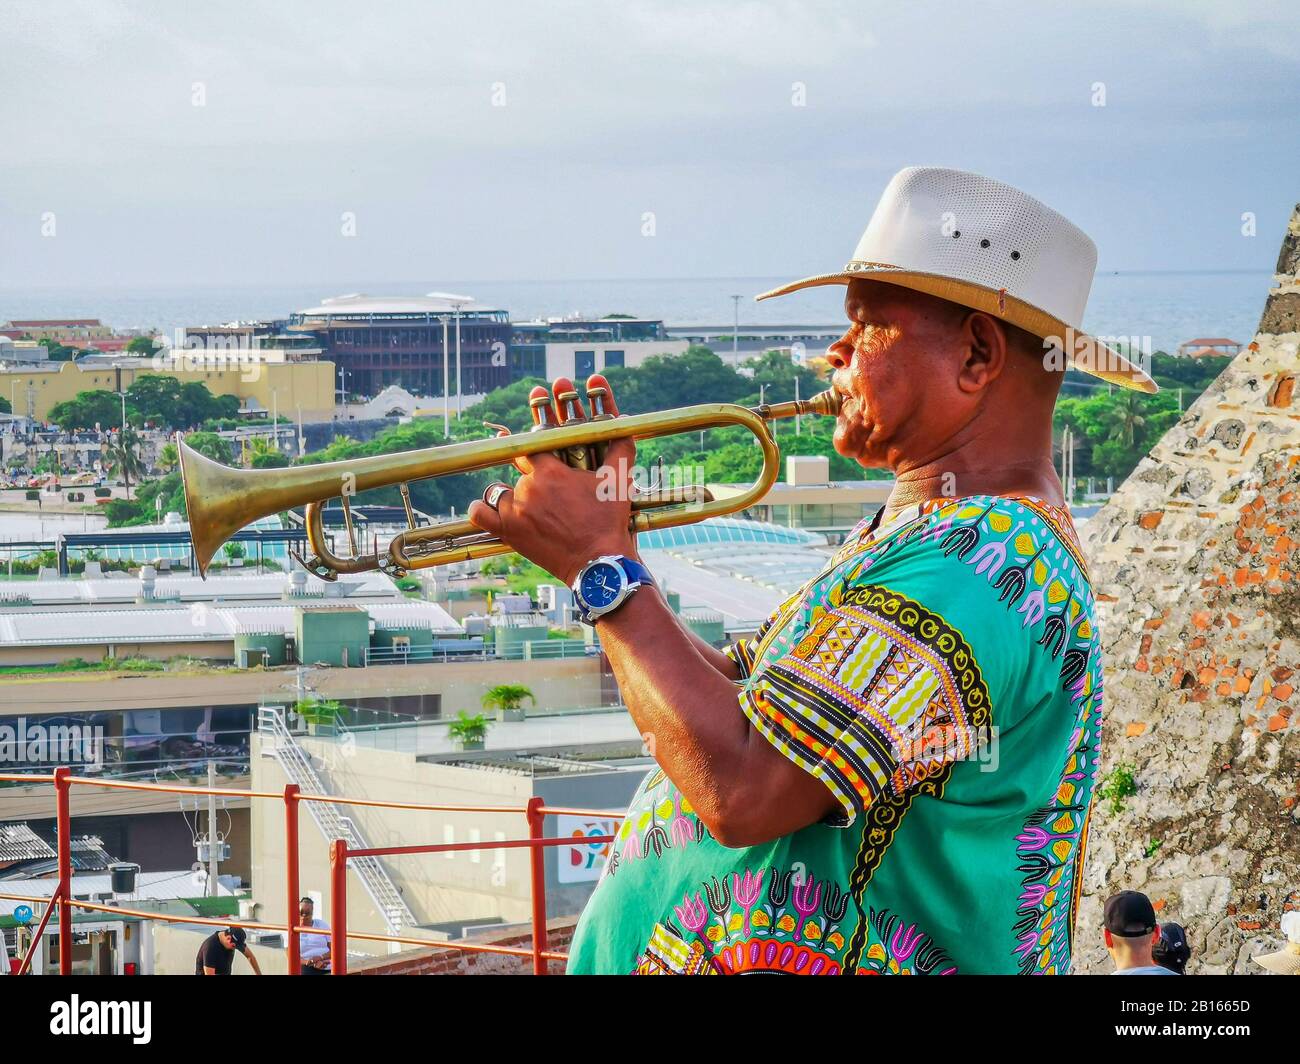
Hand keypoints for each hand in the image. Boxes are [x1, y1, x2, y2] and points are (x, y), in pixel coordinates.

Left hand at [468, 374, 637, 585]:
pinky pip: (481, 515)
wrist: (598, 563)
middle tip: (549, 490)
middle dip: (533, 477)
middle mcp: (528, 487)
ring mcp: (514, 511)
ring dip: (513, 496)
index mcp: (550, 471)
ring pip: (501, 492)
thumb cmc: (608, 521)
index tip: (541, 454)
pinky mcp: (507, 532)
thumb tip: (625, 427)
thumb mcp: (618, 482)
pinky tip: (488, 508)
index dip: (537, 450)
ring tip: (531, 506)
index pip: (532, 447)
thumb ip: (620, 449)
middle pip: (519, 471)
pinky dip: (481, 509)